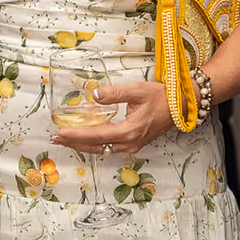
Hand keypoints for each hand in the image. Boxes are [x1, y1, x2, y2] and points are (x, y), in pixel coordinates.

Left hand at [50, 81, 176, 154]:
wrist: (183, 106)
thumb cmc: (163, 98)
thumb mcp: (137, 90)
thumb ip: (114, 94)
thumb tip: (95, 95)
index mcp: (130, 131)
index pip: (96, 136)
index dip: (76, 135)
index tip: (60, 133)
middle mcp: (130, 143)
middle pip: (96, 147)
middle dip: (74, 143)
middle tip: (56, 138)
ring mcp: (133, 145)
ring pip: (103, 149)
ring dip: (84, 144)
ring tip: (66, 139)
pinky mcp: (135, 143)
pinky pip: (111, 147)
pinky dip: (96, 143)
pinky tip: (87, 138)